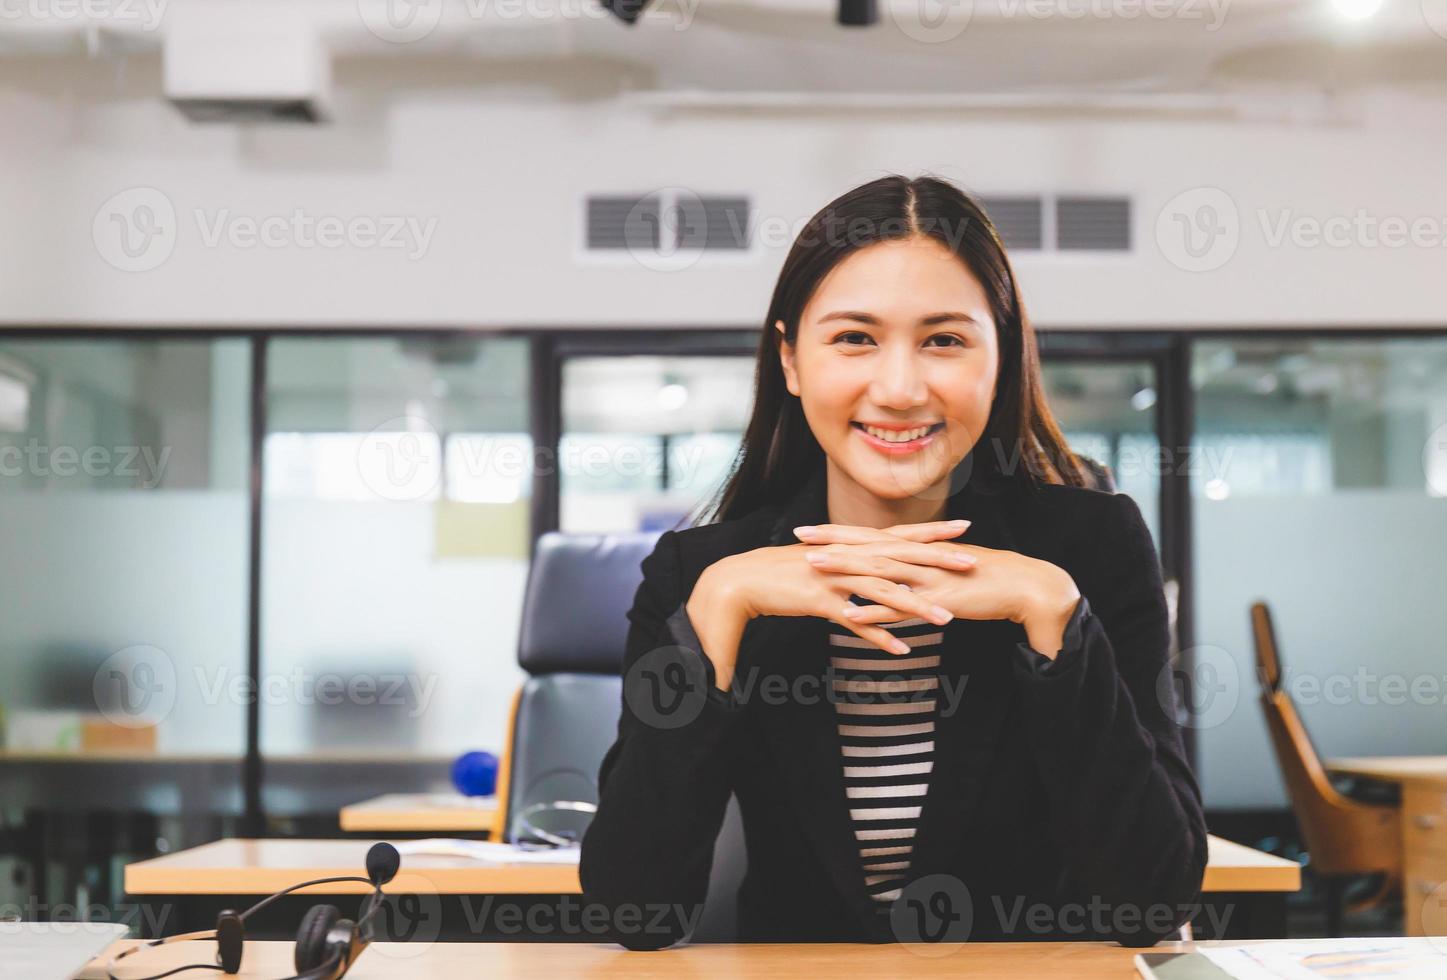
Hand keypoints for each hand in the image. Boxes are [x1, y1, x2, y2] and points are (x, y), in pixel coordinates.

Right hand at [690, 520, 971, 667]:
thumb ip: (849, 572)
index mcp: (850, 548)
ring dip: (916, 606)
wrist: (740, 580)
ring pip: (882, 591)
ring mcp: (833, 578)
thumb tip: (870, 579)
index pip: (898, 537)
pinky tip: (901, 650)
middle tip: (972, 562)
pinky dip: (878, 636)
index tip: (963, 530)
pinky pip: (855, 621)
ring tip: (946, 620)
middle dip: (938, 561)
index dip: (931, 534)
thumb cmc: (780, 576)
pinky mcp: (819, 600)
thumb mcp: (821, 568)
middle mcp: (846, 557)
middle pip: (899, 558)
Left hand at [795, 523, 1082, 658]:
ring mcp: (927, 576)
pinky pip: (901, 607)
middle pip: (867, 545)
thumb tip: (896, 579)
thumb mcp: (946, 570)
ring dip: (845, 568)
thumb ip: (920, 572)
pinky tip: (851, 616)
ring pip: (878, 570)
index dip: (838, 532)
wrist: (1023, 586)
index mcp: (918, 549)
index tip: (809, 528)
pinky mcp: (938, 599)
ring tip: (814, 567)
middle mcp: (918, 557)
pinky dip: (875, 612)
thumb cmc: (985, 580)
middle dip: (832, 540)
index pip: (870, 536)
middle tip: (799, 535)